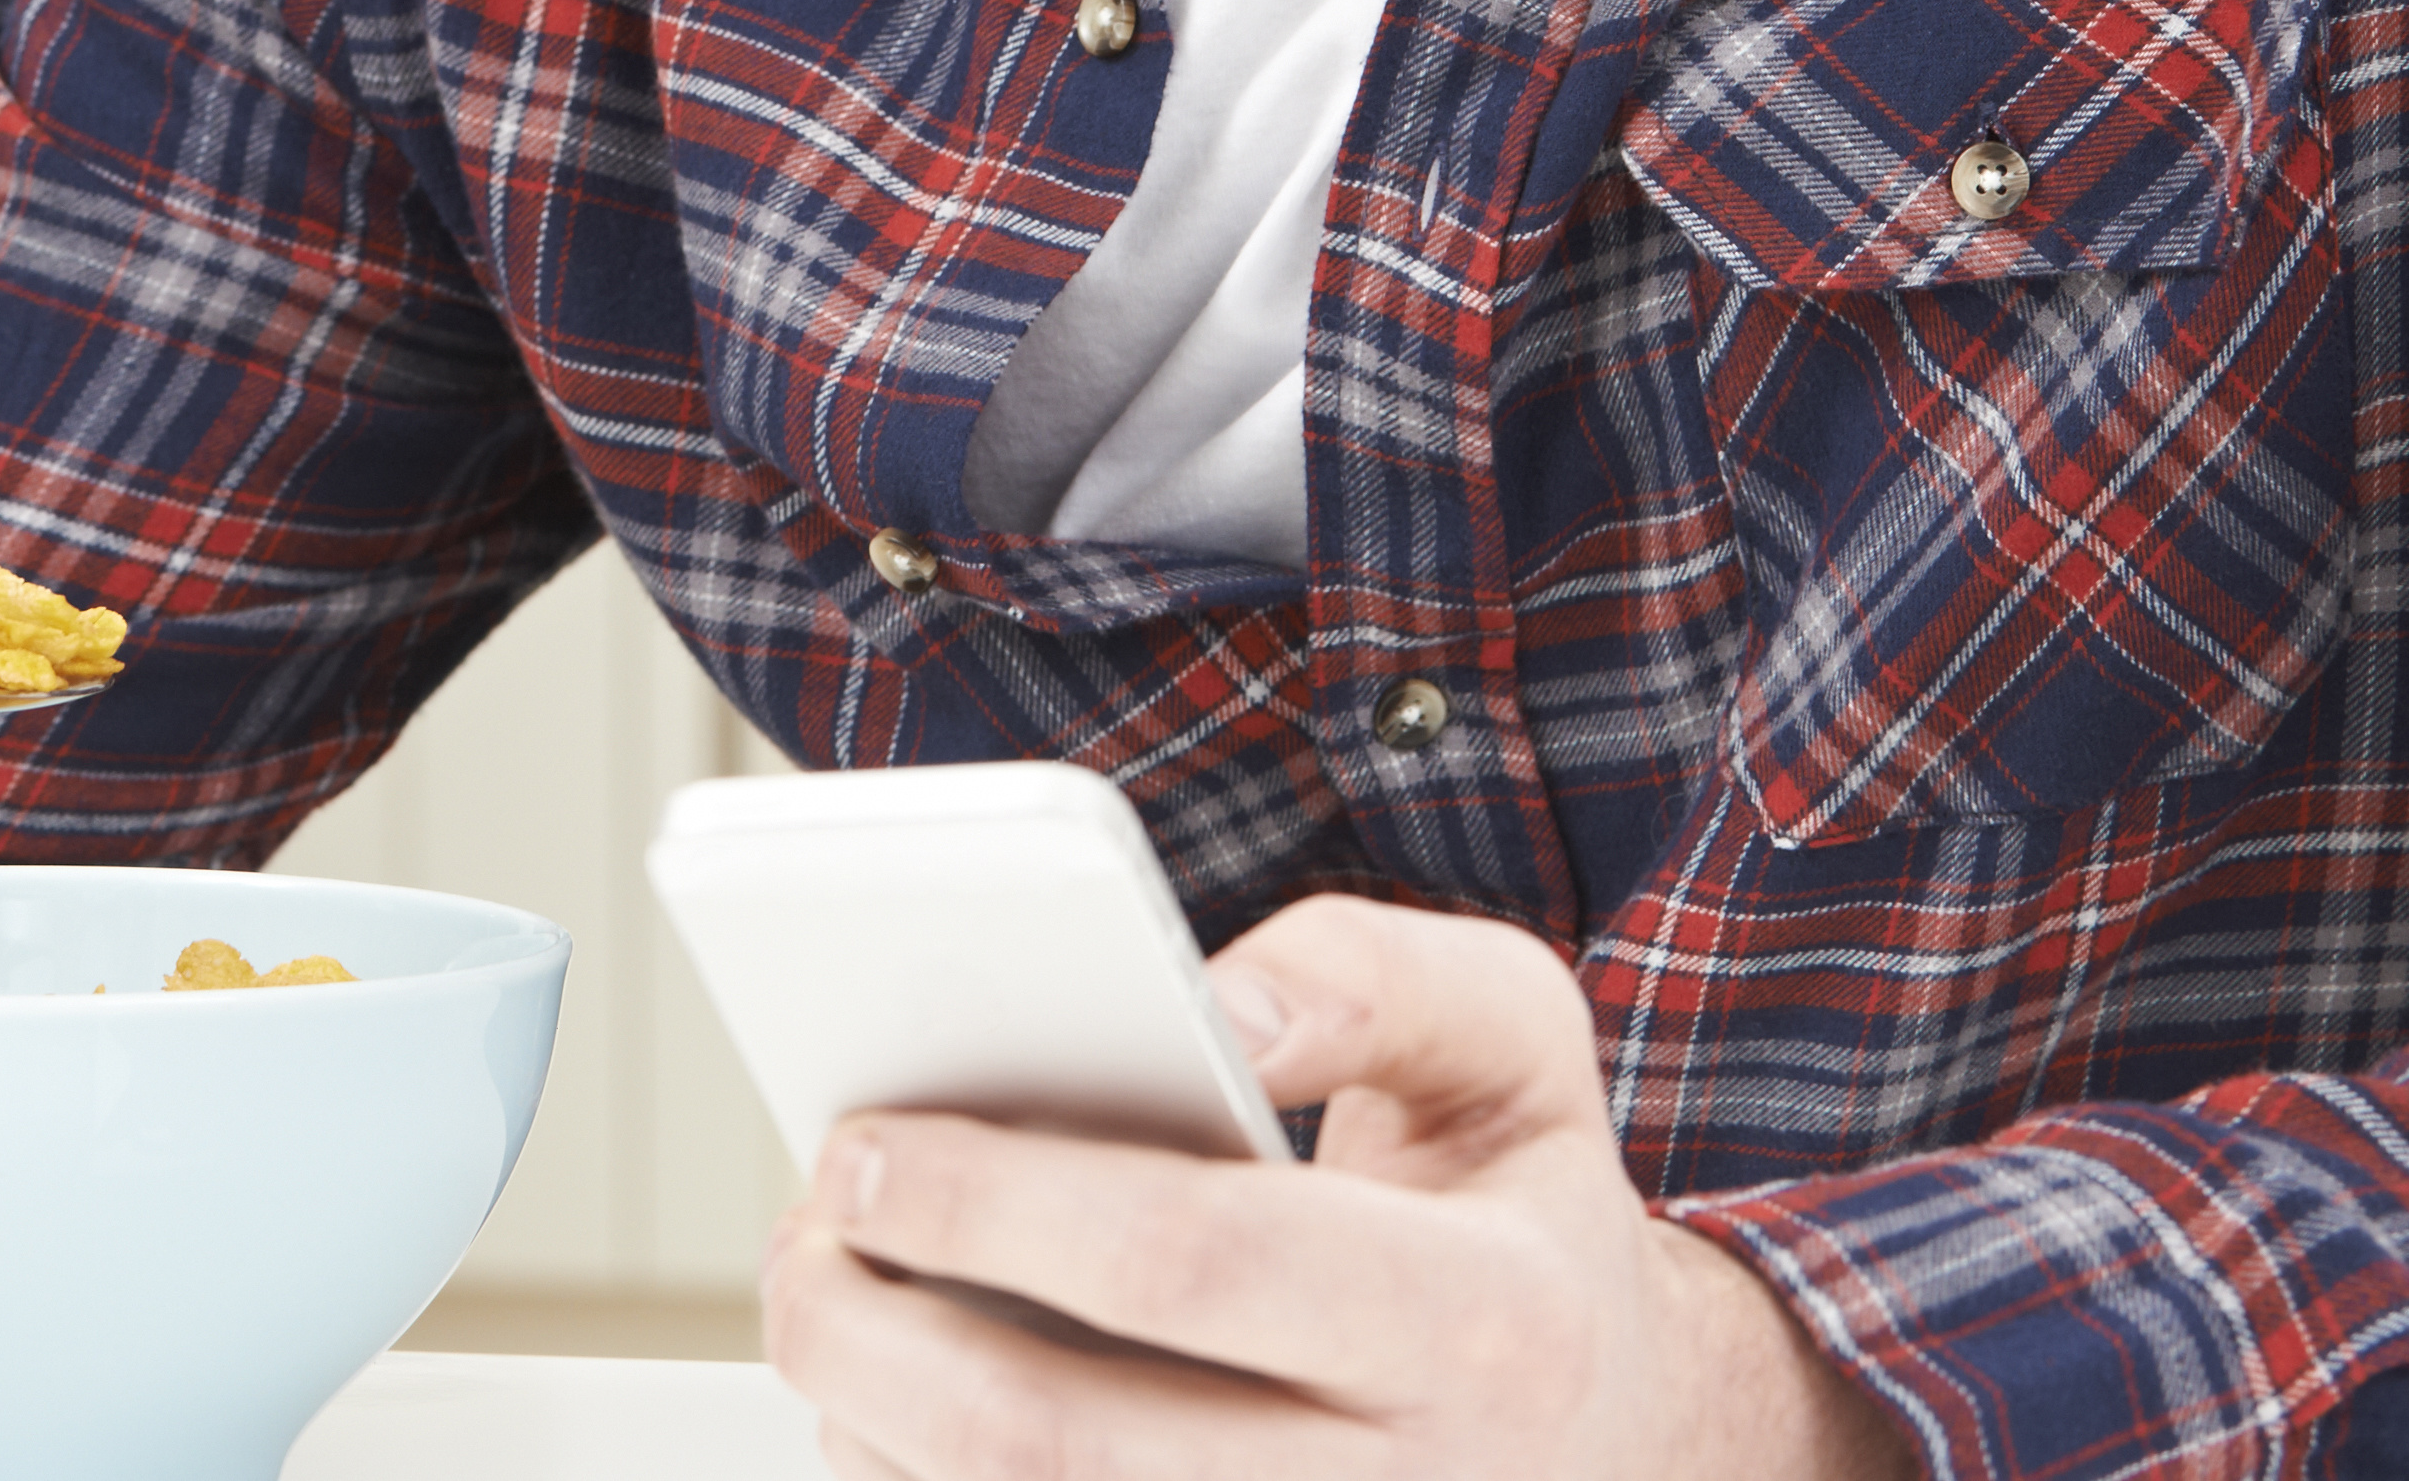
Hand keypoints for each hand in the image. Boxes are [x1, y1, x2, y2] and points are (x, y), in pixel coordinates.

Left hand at [766, 896, 1918, 1479]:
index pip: (1195, 1261)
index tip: (862, 1140)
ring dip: (870, 1422)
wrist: (1604, 1423)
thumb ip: (1372, 975)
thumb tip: (1214, 1002)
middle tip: (805, 1221)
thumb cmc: (1517, 1212)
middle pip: (1062, 1446)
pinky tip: (892, 1405)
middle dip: (871, 1329)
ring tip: (830, 1297)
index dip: (995, 1201)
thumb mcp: (1512, 1038)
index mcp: (1483, 1323)